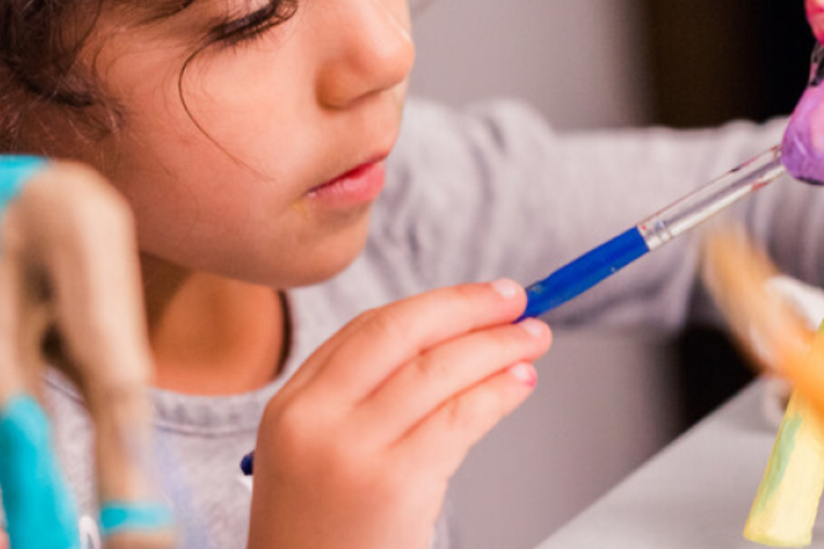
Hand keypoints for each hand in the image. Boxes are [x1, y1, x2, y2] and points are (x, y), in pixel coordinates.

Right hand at [248, 280, 550, 548]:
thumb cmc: (322, 541)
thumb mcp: (314, 460)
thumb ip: (357, 406)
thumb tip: (449, 352)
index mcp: (290, 407)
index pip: (365, 331)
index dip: (432, 306)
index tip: (478, 298)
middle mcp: (314, 419)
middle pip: (399, 334)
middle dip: (465, 307)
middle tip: (516, 298)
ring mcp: (351, 450)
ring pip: (437, 370)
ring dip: (496, 346)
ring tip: (533, 340)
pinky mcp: (394, 484)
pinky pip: (460, 418)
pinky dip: (498, 392)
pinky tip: (519, 383)